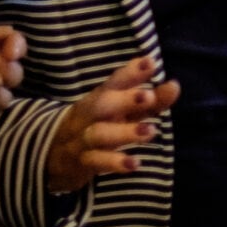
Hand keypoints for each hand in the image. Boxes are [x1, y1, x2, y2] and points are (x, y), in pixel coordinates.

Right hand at [45, 56, 180, 195]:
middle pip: (102, 104)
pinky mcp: (81, 163)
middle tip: (148, 96)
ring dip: (125, 132)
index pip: (114, 83)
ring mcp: (83, 139)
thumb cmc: (99, 125)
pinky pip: (96, 162)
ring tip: (150, 131)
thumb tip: (175, 85)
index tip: (150, 62)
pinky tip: (134, 164)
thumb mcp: (123, 112)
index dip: (131, 73)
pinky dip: (114, 163)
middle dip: (125, 99)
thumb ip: (150, 101)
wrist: (52, 154)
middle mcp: (90, 115)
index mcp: (100, 99)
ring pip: (100, 134)